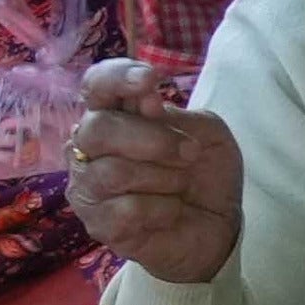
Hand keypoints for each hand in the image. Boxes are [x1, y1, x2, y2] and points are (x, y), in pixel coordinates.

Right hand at [68, 62, 246, 288]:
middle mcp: (89, 148)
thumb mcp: (208, 136)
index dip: (116, 78)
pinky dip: (163, 209)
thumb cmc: (204, 172)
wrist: (218, 225)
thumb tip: (146, 101)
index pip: (96, 86)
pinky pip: (126, 210)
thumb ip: (178, 116)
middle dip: (153, 139)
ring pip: (112, 172)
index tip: (151, 80)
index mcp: (115, 116)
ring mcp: (87, 188)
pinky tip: (170, 211)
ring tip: (181, 185)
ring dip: (164, 177)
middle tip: (190, 152)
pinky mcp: (98, 225)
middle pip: (98, 129)